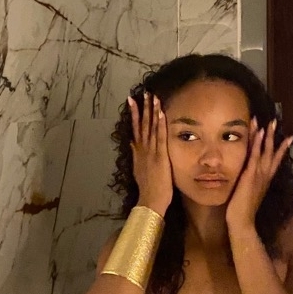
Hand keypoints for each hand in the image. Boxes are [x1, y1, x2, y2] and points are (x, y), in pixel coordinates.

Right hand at [128, 92, 173, 215]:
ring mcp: (151, 152)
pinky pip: (160, 137)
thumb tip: (132, 143)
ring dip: (151, 111)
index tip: (132, 101)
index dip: (134, 115)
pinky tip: (160, 113)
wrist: (150, 200)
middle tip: (141, 93)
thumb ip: (136, 155)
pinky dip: (159, 124)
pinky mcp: (160, 156)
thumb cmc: (148, 188)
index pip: (135, 129)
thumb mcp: (138, 169)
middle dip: (141, 108)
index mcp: (138, 152)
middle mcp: (142, 149)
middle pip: (141, 125)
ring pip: (150, 127)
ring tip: (151, 97)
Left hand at [226, 118, 292, 233]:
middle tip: (276, 121)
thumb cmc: (243, 211)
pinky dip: (258, 144)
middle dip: (275, 136)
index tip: (288, 137)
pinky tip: (259, 133)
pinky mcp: (250, 175)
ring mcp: (259, 175)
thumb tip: (250, 180)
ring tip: (270, 122)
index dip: (281, 149)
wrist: (242, 222)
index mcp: (265, 180)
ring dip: (268, 135)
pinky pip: (255, 156)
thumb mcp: (249, 194)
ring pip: (265, 151)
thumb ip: (251, 185)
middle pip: (272, 152)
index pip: (275, 161)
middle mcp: (265, 176)